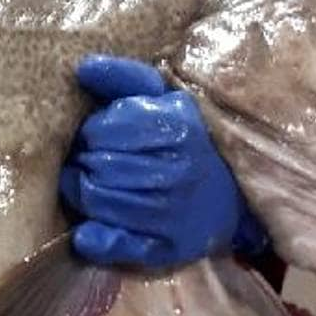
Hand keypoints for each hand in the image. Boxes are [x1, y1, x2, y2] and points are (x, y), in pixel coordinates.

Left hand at [58, 55, 257, 270]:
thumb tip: (84, 67)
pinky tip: (89, 229)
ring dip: (83, 194)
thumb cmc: (187, 139)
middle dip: (84, 163)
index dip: (91, 133)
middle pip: (98, 167)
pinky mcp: (168, 248)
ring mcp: (173, 213)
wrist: (232, 193)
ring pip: (99, 203)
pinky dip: (95, 238)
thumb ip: (124, 78)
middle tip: (89, 162)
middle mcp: (176, 170)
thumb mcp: (164, 98)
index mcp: (176, 128)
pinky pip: (117, 244)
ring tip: (89, 184)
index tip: (97, 136)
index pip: (102, 131)